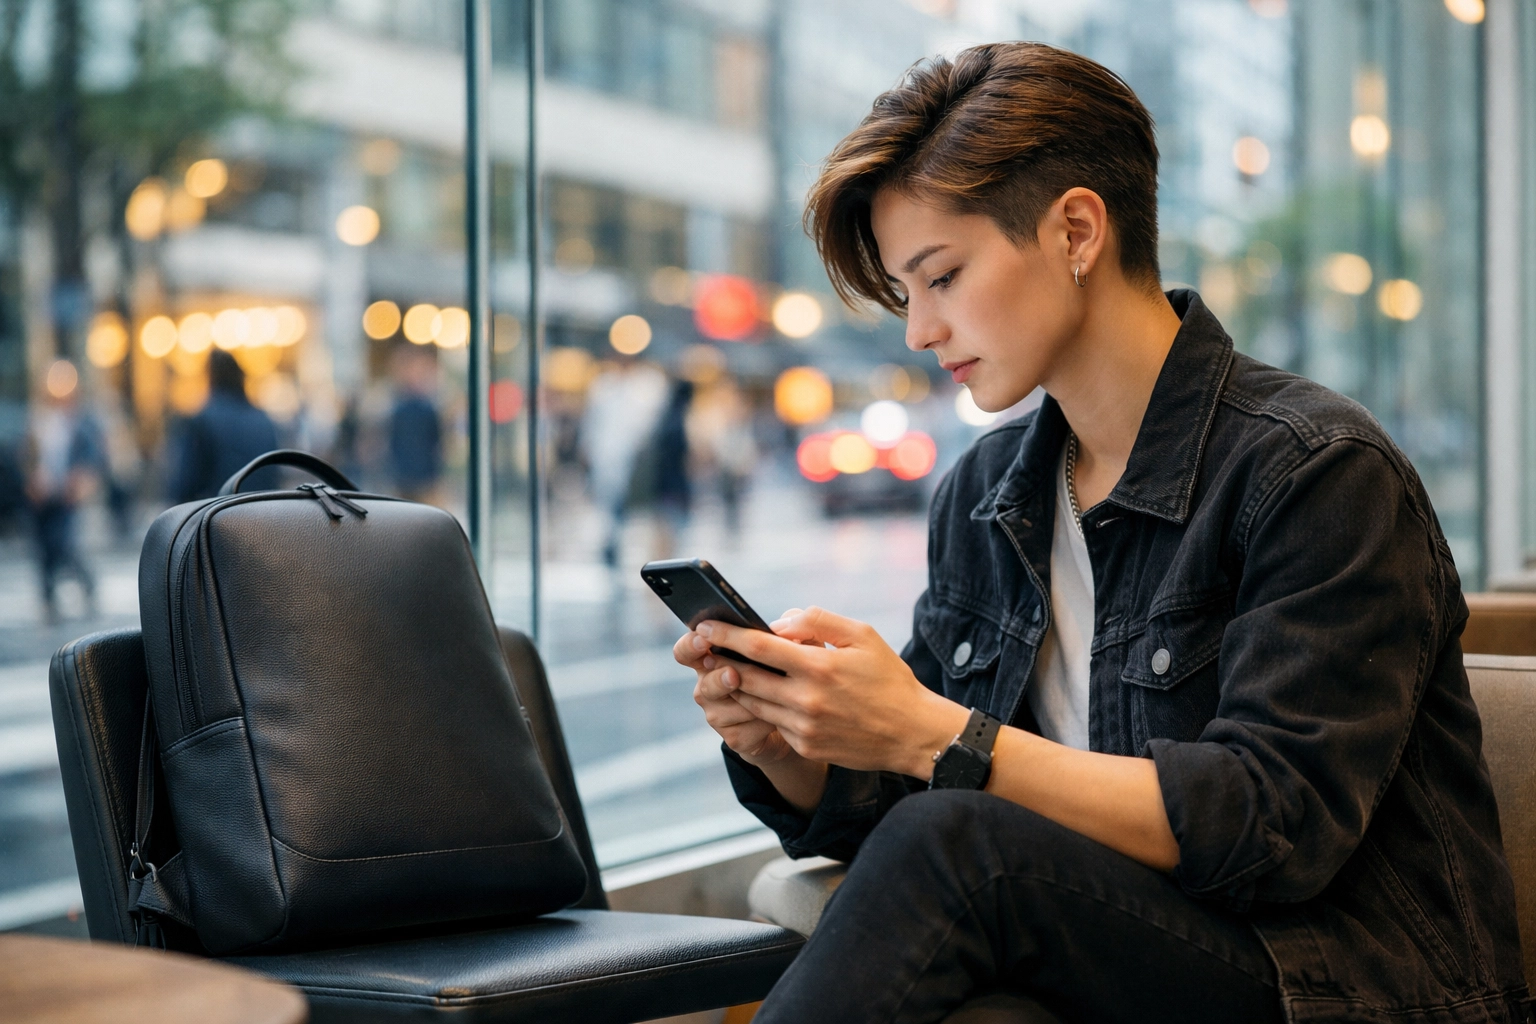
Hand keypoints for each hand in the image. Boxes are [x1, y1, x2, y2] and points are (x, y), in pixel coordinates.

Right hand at [674, 624, 795, 769]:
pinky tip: (782, 717)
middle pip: (706, 684)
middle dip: (720, 679)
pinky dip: (767, 722)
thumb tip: (779, 629)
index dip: (690, 646)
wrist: (792, 716)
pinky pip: (748, 729)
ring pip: (730, 708)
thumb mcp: (783, 647)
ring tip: (779, 695)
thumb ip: (781, 632)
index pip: (686, 650)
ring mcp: (717, 714)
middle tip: (733, 674)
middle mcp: (707, 686)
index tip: (704, 640)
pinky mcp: (734, 738)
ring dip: (756, 701)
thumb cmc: (782, 672)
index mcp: (711, 658)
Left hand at [694, 607, 969, 777]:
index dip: (726, 635)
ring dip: (736, 684)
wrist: (913, 733)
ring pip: (754, 702)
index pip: (758, 647)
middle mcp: (806, 699)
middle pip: (746, 677)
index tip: (704, 626)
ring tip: (725, 667)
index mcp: (819, 666)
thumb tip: (779, 622)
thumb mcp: (863, 635)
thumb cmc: (889, 678)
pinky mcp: (805, 747)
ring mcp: (803, 727)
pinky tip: (759, 693)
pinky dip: (762, 706)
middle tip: (701, 648)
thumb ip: (818, 621)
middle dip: (720, 660)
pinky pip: (772, 722)